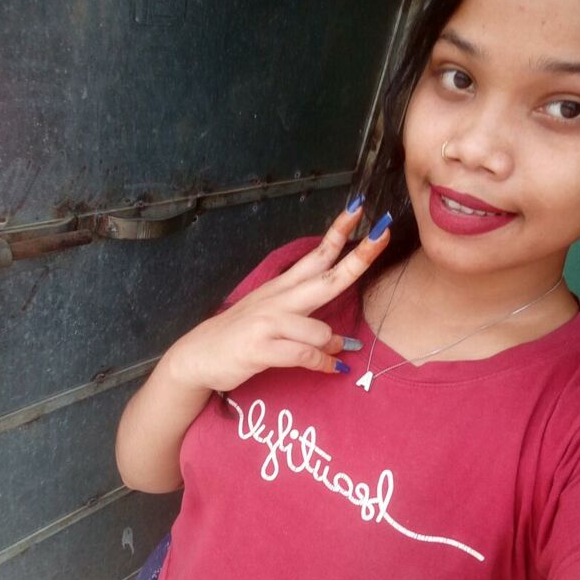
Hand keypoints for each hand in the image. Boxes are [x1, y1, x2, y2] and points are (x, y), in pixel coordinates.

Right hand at [166, 206, 390, 392]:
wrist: (197, 357)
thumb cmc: (239, 337)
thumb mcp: (271, 319)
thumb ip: (307, 325)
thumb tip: (341, 341)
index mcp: (282, 288)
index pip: (316, 255)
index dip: (339, 233)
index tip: (360, 209)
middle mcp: (278, 299)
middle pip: (326, 276)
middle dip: (358, 257)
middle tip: (383, 235)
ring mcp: (268, 322)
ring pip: (319, 329)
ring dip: (332, 345)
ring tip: (334, 355)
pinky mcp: (260, 348)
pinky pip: (304, 355)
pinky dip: (322, 364)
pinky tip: (330, 369)